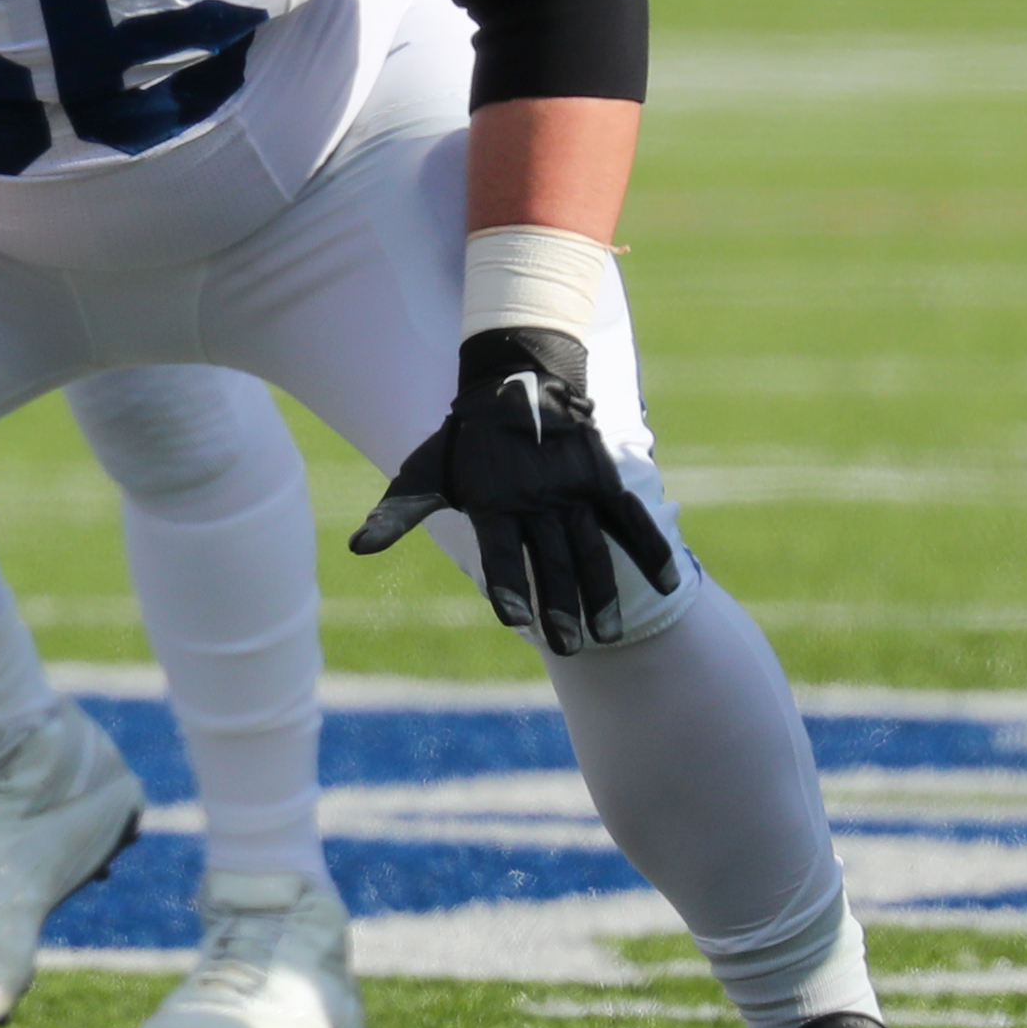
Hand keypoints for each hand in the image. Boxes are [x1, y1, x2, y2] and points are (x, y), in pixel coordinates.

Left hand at [350, 327, 679, 656]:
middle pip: (551, 559)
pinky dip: (651, 548)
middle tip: (566, 646)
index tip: (512, 619)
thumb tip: (356, 549)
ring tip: (607, 633)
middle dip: (558, 605)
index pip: (501, 549)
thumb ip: (398, 515)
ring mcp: (574, 490)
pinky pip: (631, 518)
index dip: (506, 582)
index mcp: (493, 500)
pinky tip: (670, 584)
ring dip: (601, 592)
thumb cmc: (464, 439)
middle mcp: (537, 498)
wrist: (515, 380)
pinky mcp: (602, 480)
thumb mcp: (424, 472)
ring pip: (592, 547)